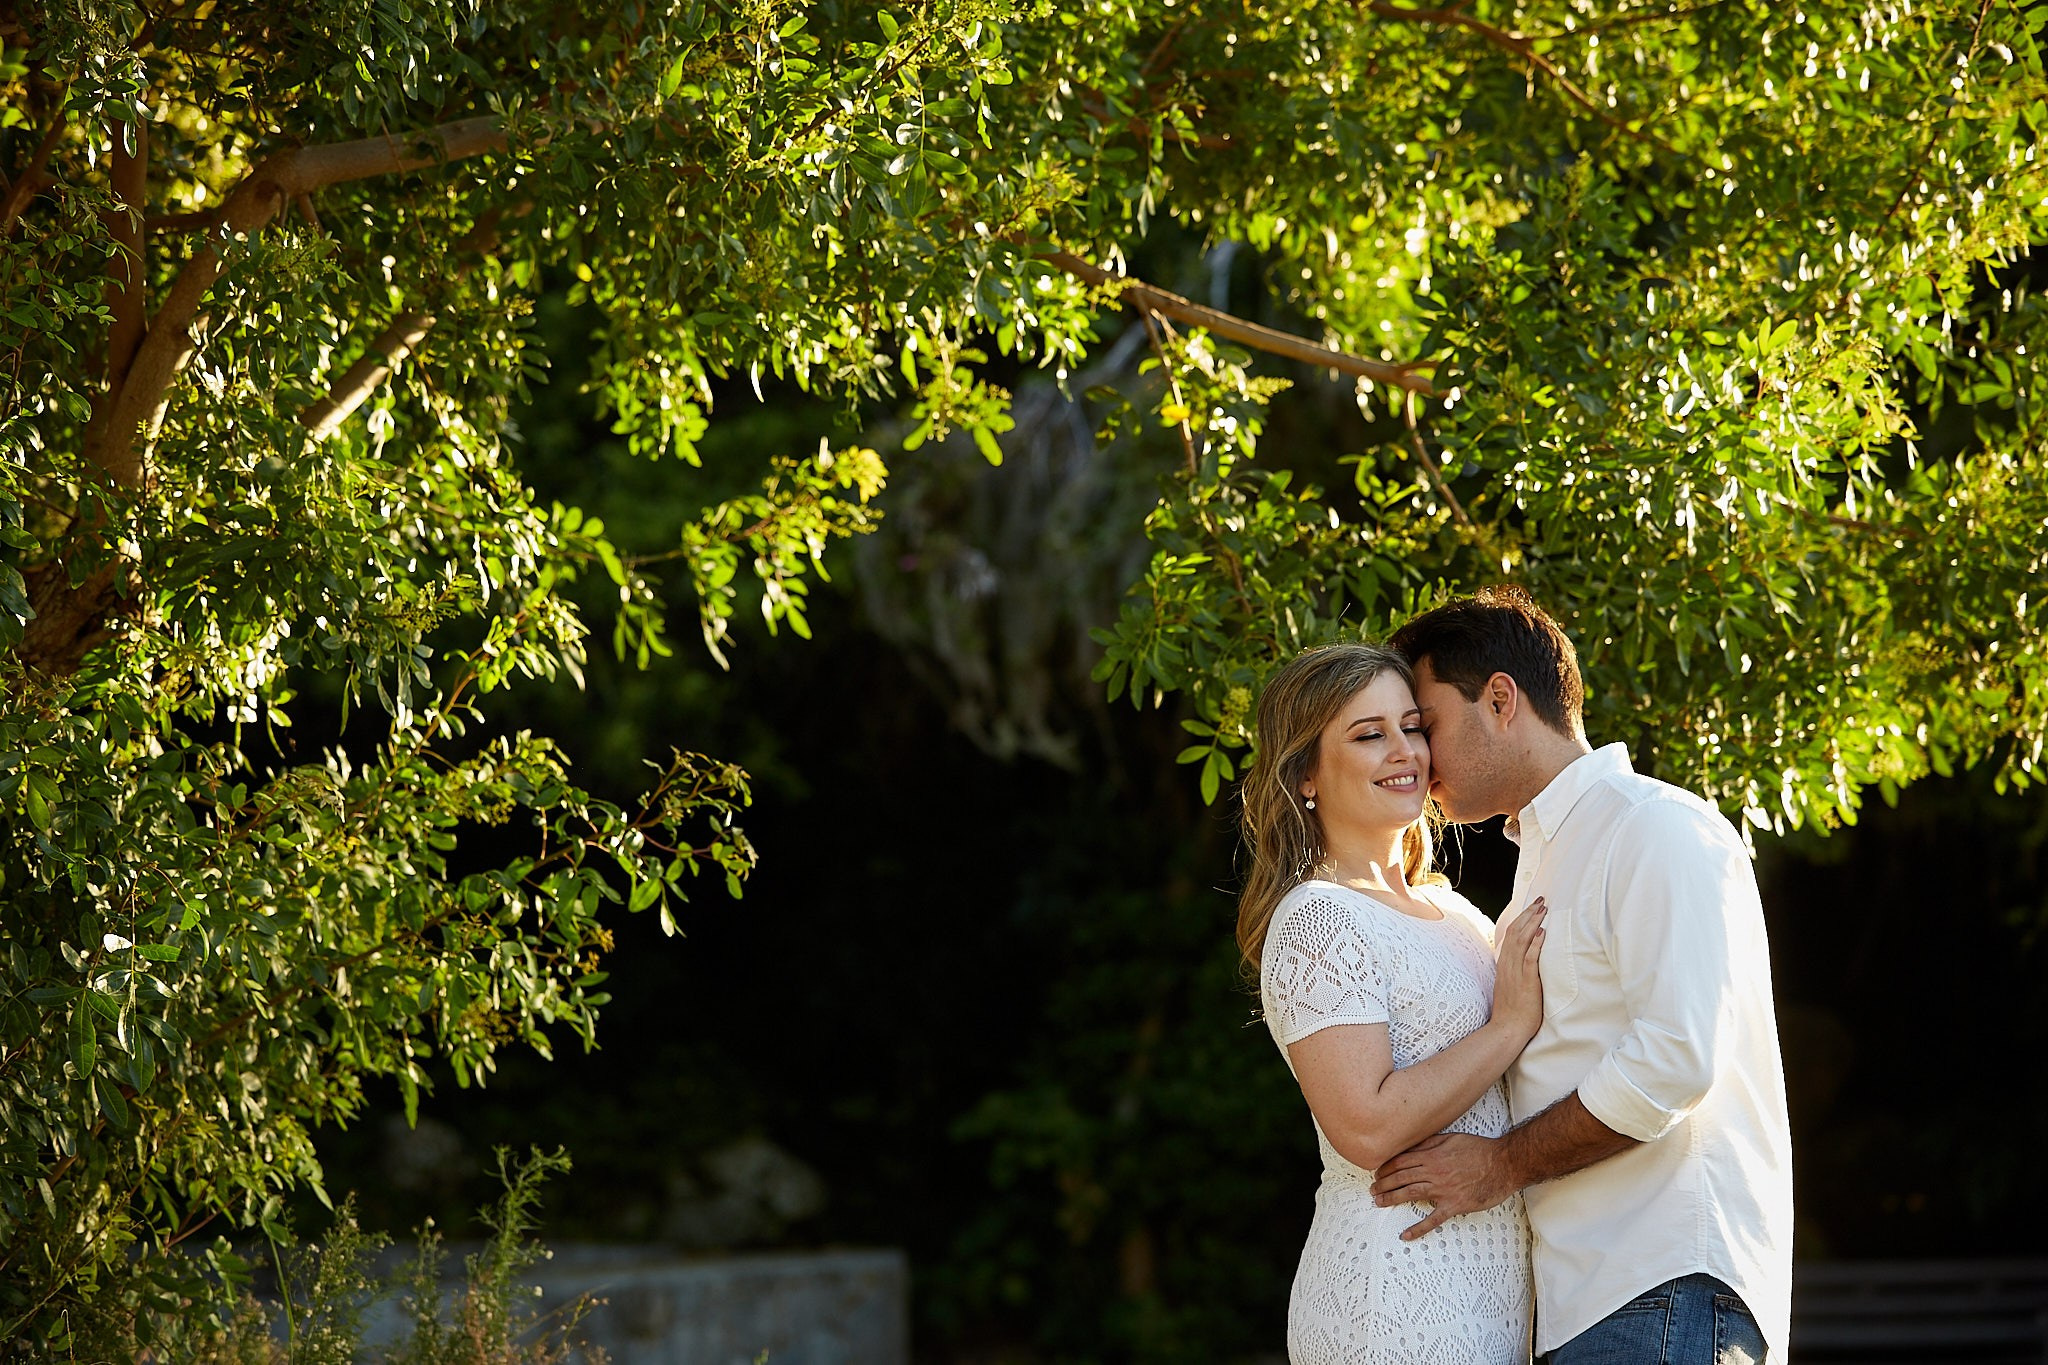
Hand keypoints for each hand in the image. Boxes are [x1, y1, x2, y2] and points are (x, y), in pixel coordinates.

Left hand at [1369, 1132, 1519, 1240]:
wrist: (1504, 1164)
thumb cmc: (1479, 1150)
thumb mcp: (1450, 1138)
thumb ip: (1429, 1143)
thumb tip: (1410, 1146)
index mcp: (1431, 1155)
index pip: (1400, 1162)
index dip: (1385, 1168)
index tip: (1377, 1173)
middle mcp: (1434, 1172)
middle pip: (1400, 1178)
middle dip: (1383, 1184)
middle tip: (1373, 1190)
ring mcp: (1443, 1190)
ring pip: (1410, 1194)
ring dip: (1391, 1199)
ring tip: (1379, 1203)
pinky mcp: (1454, 1205)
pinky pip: (1433, 1219)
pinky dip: (1418, 1228)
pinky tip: (1406, 1235)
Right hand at [1492, 897, 1545, 1042]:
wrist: (1507, 1029)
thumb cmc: (1512, 1010)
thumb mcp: (1510, 985)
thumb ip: (1515, 970)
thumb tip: (1525, 958)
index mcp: (1504, 964)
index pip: (1510, 935)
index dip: (1521, 918)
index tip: (1532, 907)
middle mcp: (1508, 965)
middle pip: (1515, 933)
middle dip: (1528, 914)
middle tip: (1541, 901)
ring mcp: (1515, 973)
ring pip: (1521, 941)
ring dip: (1532, 924)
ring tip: (1543, 910)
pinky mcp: (1525, 982)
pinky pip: (1529, 960)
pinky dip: (1535, 945)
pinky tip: (1543, 933)